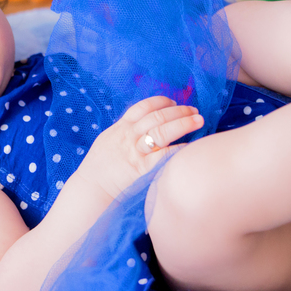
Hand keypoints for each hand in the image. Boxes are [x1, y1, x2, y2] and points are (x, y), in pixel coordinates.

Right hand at [77, 96, 203, 199]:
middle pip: (157, 117)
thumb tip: (145, 122)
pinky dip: (178, 148)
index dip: (161, 102)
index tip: (174, 102)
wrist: (92, 188)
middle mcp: (129, 136)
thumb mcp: (109, 140)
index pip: (143, 107)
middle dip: (178, 111)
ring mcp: (136, 152)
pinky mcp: (141, 169)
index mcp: (121, 128)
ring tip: (198, 120)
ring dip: (182, 124)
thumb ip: (126, 130)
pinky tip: (189, 145)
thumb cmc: (101, 166)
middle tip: (194, 110)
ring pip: (161, 132)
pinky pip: (163, 156)